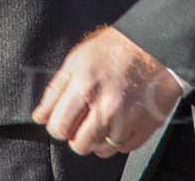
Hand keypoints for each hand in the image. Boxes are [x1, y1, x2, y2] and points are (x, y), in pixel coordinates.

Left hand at [33, 26, 182, 156]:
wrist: (155, 45)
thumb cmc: (115, 48)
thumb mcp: (78, 59)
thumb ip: (55, 90)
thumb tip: (39, 117)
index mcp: (85, 84)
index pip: (58, 126)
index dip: (57, 126)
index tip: (62, 120)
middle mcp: (106, 104)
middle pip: (79, 144)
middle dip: (76, 136)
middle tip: (82, 121)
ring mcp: (127, 118)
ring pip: (100, 149)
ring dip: (97, 138)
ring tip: (103, 118)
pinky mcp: (145, 126)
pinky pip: (122, 148)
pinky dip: (118, 140)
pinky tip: (119, 121)